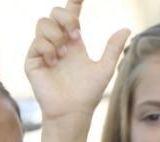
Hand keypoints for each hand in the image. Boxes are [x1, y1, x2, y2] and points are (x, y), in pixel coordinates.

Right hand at [25, 0, 128, 121]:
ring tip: (65, 54)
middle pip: (54, 13)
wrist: (74, 111)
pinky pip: (37, 42)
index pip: (71, 16)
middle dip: (66, 18)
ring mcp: (43, 50)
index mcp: (74, 43)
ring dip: (58, 35)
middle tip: (77, 34)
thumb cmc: (89, 93)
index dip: (73, 3)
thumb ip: (113, 48)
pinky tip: (55, 62)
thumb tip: (127, 29)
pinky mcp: (33, 60)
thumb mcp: (105, 68)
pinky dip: (48, 49)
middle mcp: (58, 43)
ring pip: (43, 23)